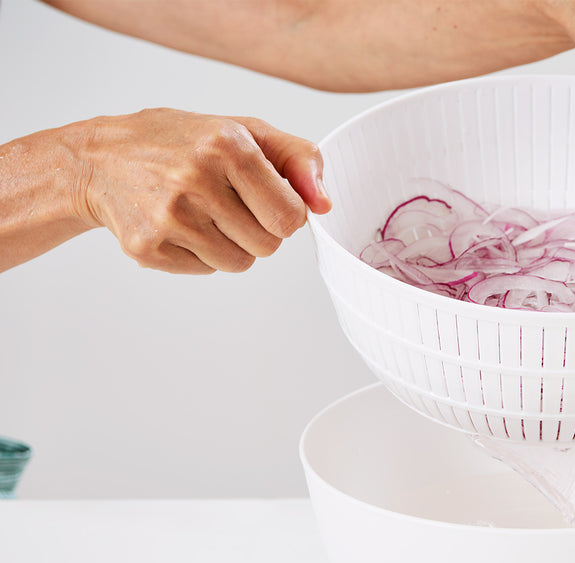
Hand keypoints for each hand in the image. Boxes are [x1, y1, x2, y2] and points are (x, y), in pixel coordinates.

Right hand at [73, 108, 331, 273]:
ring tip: (203, 213)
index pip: (291, 217)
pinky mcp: (146, 246)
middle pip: (268, 245)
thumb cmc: (183, 144)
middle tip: (229, 205)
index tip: (267, 200)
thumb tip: (324, 204)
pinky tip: (178, 224)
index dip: (286, 215)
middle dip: (259, 231)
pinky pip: (206, 270)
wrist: (100, 159)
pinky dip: (201, 254)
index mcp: (227, 146)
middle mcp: (196, 179)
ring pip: (240, 262)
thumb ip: (298, 159)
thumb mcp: (244, 132)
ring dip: (232, 244)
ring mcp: (168, 216)